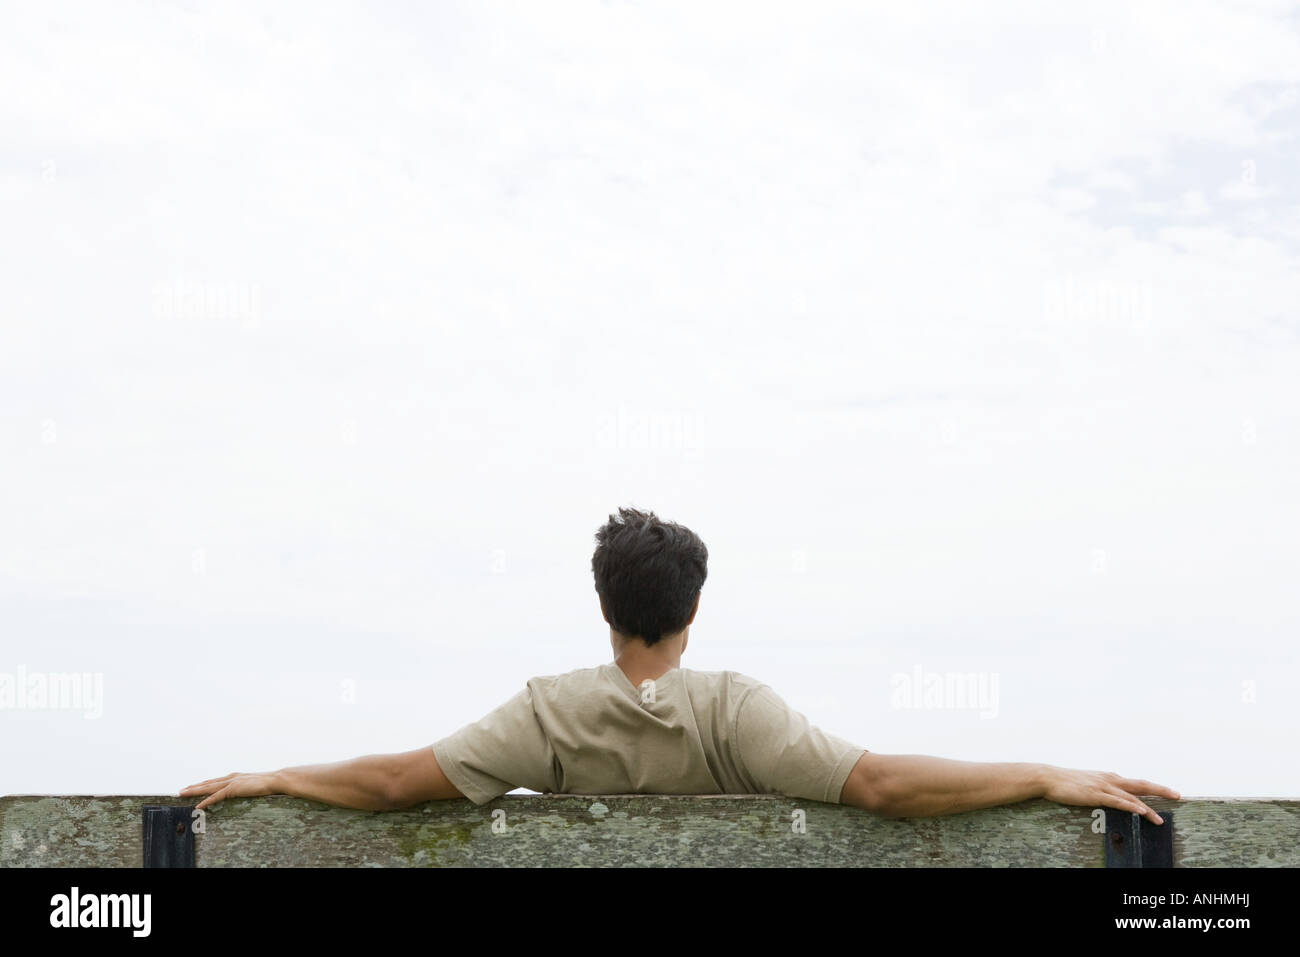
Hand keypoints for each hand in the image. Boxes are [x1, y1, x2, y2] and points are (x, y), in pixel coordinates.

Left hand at [180, 771, 281, 809]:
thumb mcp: (253, 784)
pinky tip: (198, 806)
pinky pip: (216, 796)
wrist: (275, 779)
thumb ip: (245, 787)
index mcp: (234, 777)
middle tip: (180, 791)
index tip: (192, 787)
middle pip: (207, 783)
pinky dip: (206, 801)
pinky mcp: (234, 789)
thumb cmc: (267, 783)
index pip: (214, 781)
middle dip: (193, 787)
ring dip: (194, 791)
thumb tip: (244, 791)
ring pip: (208, 787)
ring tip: (183, 794)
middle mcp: (230, 777)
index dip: (202, 784)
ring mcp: (231, 782)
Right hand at [1041, 766, 1179, 824]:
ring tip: (1160, 818)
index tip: (1166, 792)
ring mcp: (1103, 786)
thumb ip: (1100, 788)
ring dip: (1148, 807)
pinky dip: (1131, 806)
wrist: (1048, 777)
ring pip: (1132, 796)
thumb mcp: (1087, 782)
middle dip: (1161, 789)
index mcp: (1109, 777)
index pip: (1135, 783)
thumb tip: (1108, 796)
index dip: (1152, 787)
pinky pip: (1118, 801)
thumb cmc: (1065, 782)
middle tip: (1178, 795)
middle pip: (1141, 784)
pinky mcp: (1096, 794)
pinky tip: (1141, 811)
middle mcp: (1110, 779)